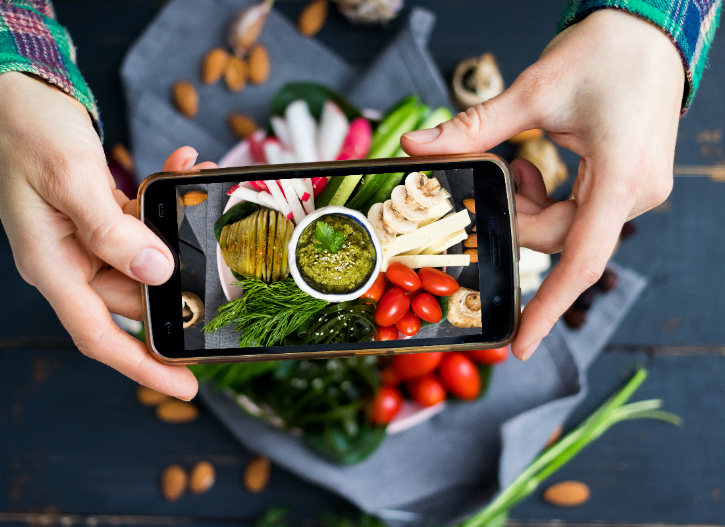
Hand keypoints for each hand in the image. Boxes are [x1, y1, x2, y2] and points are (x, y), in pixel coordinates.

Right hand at [0, 72, 213, 399]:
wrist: (10, 94)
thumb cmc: (25, 132)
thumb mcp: (70, 179)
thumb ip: (113, 230)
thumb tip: (157, 272)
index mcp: (52, 265)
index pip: (100, 335)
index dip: (143, 365)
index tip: (185, 385)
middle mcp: (70, 260)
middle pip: (135, 295)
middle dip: (180, 278)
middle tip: (222, 263)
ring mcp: (85, 239)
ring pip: (145, 255)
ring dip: (175, 227)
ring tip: (199, 184)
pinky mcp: (99, 215)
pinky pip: (140, 222)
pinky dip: (162, 200)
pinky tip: (182, 166)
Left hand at [401, 10, 684, 359]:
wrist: (651, 29)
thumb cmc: (605, 52)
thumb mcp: (534, 91)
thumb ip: (473, 128)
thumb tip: (417, 147)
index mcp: (620, 178)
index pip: (580, 261)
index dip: (548, 307)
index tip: (521, 344)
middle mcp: (635, 194)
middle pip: (561, 239)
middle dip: (515, 221)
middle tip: (490, 181)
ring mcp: (636, 191)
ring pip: (567, 227)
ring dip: (529, 206)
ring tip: (515, 165)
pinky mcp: (627, 183)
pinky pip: (579, 211)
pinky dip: (548, 198)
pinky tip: (532, 169)